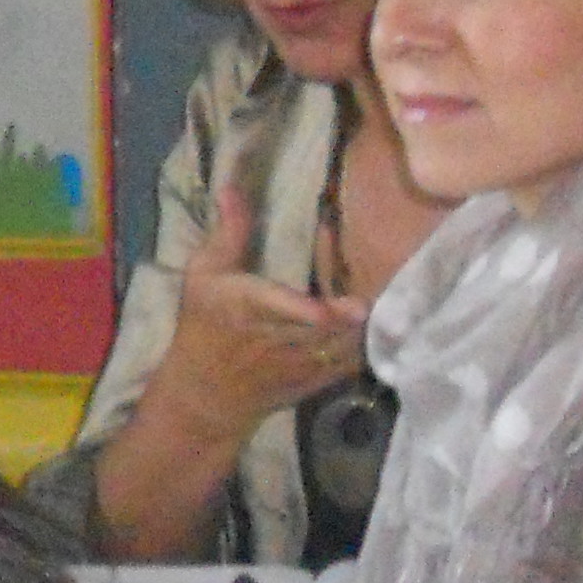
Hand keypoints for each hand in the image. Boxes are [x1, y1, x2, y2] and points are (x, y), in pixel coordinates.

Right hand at [145, 187, 369, 440]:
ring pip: (346, 345)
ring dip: (365, 324)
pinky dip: (366, 343)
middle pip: (330, 328)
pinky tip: (374, 322)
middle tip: (375, 288)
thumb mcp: (202, 275)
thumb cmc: (202, 325)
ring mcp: (302, 364)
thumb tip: (234, 187)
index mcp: (248, 306)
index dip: (315, 310)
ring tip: (381, 296)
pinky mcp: (318, 380)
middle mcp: (279, 338)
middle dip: (355, 310)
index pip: (284, 309)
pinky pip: (352, 362)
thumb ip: (227, 234)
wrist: (207, 394)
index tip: (350, 303)